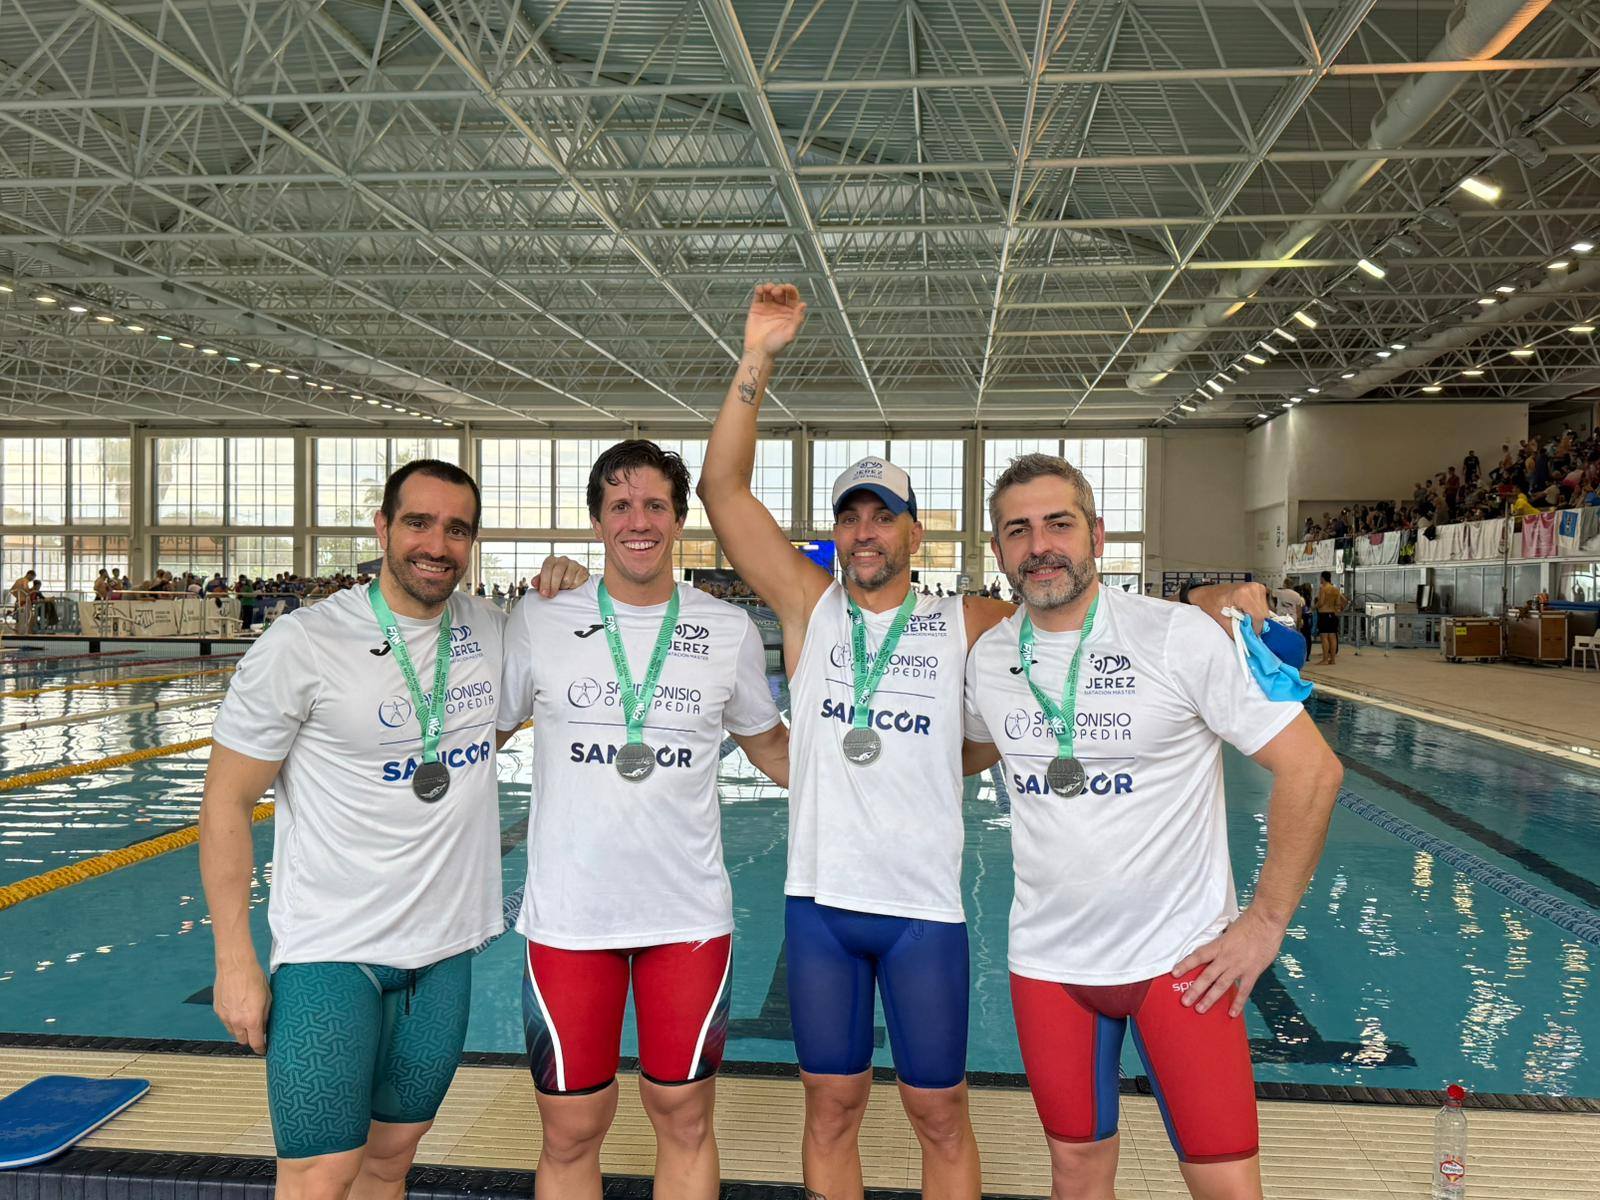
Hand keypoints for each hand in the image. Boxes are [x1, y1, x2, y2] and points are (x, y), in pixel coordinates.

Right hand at [213, 959, 270, 1053]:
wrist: (235, 965)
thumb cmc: (253, 977)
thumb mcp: (268, 997)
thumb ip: (265, 1015)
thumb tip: (264, 1026)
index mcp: (252, 1019)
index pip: (256, 1043)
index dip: (260, 1048)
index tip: (263, 1049)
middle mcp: (237, 1021)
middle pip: (243, 1041)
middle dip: (250, 1038)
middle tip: (256, 1031)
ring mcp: (225, 1017)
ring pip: (233, 1032)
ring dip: (240, 1029)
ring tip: (246, 1017)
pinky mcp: (217, 1010)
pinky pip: (225, 1022)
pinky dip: (232, 1020)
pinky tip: (237, 1008)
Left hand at [535, 555, 589, 597]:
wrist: (573, 581)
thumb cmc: (556, 581)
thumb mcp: (546, 581)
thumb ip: (539, 581)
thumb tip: (534, 583)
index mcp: (551, 560)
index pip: (547, 568)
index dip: (545, 581)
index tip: (544, 593)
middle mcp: (562, 560)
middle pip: (557, 572)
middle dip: (553, 586)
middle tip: (551, 596)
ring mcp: (574, 564)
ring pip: (567, 579)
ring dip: (564, 587)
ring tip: (563, 589)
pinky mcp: (583, 570)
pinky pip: (577, 581)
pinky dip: (573, 587)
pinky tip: (571, 587)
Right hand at [744, 283, 806, 357]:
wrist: (758, 352)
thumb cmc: (774, 346)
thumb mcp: (790, 334)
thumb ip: (797, 319)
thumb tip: (803, 305)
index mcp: (790, 314)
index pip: (792, 297)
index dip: (791, 290)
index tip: (787, 287)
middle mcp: (779, 309)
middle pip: (781, 292)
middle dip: (780, 288)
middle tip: (776, 291)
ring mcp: (768, 308)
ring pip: (770, 291)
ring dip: (769, 286)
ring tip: (767, 289)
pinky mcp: (756, 308)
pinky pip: (758, 296)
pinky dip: (759, 290)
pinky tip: (760, 289)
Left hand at [1171, 905, 1286, 1016]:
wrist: (1266, 921)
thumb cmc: (1249, 922)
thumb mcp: (1229, 930)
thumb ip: (1221, 942)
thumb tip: (1215, 947)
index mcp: (1219, 945)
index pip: (1198, 956)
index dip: (1185, 965)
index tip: (1174, 973)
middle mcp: (1226, 958)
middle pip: (1207, 976)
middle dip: (1195, 990)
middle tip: (1185, 1001)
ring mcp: (1239, 966)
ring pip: (1221, 985)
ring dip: (1210, 998)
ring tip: (1200, 1009)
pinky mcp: (1252, 972)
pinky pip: (1244, 990)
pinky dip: (1238, 1002)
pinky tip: (1232, 1013)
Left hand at [1190, 581, 1269, 633]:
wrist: (1207, 593)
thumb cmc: (1210, 602)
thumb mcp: (1220, 619)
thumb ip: (1235, 631)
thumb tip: (1248, 640)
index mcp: (1243, 594)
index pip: (1258, 616)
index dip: (1255, 628)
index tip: (1249, 634)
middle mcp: (1253, 588)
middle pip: (1263, 614)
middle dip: (1255, 624)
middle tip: (1242, 625)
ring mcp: (1257, 587)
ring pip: (1265, 611)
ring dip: (1255, 618)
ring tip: (1241, 616)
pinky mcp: (1259, 589)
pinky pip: (1263, 606)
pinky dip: (1255, 612)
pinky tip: (1245, 611)